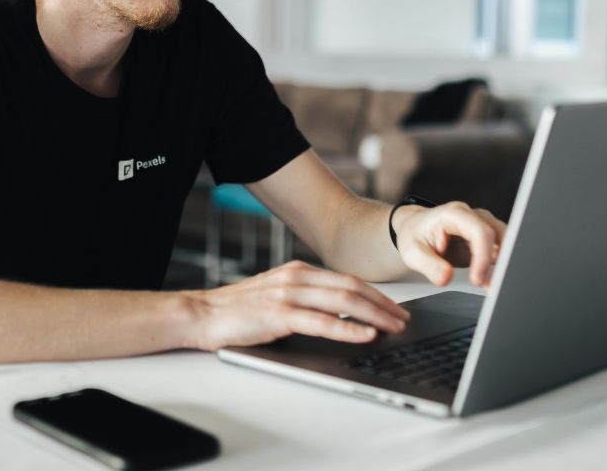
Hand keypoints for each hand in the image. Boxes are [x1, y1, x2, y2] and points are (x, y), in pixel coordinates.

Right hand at [184, 261, 410, 350]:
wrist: (202, 314)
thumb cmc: (239, 311)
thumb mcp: (277, 296)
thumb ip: (306, 299)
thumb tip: (341, 315)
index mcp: (298, 271)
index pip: (347, 280)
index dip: (377, 295)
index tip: (396, 309)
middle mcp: (296, 277)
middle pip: (352, 287)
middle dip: (383, 305)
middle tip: (404, 320)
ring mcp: (288, 294)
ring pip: (343, 301)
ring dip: (374, 316)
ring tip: (393, 328)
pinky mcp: (279, 314)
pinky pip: (322, 322)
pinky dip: (347, 328)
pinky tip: (364, 334)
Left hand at [394, 202, 506, 287]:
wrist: (415, 229)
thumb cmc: (414, 235)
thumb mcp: (413, 252)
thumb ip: (428, 265)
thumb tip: (446, 278)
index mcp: (454, 214)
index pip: (479, 231)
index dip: (482, 256)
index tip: (477, 280)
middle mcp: (472, 216)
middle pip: (498, 235)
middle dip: (499, 263)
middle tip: (491, 288)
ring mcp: (483, 225)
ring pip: (506, 242)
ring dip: (503, 265)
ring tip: (491, 287)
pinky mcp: (487, 238)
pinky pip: (502, 250)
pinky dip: (500, 266)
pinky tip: (493, 281)